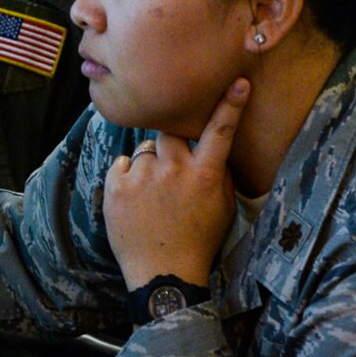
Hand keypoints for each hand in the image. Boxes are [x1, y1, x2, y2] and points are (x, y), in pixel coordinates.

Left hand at [103, 79, 249, 289]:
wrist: (162, 275)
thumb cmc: (198, 242)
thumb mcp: (222, 210)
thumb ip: (219, 174)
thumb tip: (213, 149)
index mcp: (205, 176)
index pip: (220, 131)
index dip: (230, 105)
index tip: (239, 81)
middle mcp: (174, 170)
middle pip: (170, 133)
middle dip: (171, 144)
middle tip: (172, 169)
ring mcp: (143, 176)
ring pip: (145, 151)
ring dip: (149, 166)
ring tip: (152, 197)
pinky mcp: (117, 186)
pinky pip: (123, 164)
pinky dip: (128, 177)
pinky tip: (135, 201)